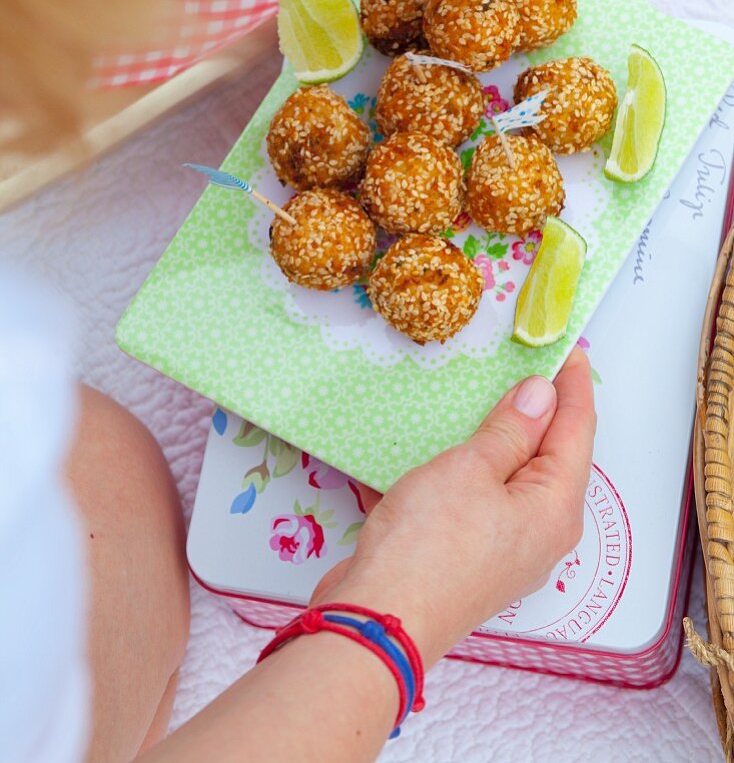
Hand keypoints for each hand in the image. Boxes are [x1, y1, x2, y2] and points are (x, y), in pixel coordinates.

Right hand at [312, 346, 595, 666]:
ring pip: (511, 477)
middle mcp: (541, 532)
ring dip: (498, 438)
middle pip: (550, 456)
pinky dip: (467, 469)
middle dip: (539, 410)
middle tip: (528, 363)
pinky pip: (478, 499)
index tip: (568, 346)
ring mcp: (505, 549)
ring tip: (487, 396)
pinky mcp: (469, 557)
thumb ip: (510, 430)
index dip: (571, 384)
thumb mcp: (471, 469)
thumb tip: (542, 396)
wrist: (379, 621)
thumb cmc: (428, 546)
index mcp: (555, 507)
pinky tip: (444, 447)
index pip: (576, 430)